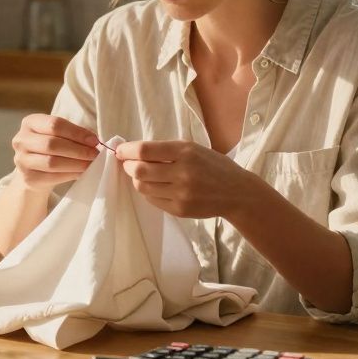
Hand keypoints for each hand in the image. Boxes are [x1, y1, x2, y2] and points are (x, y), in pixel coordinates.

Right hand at [11, 114, 99, 193]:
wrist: (35, 169)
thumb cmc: (52, 146)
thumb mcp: (59, 134)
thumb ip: (74, 134)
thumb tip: (93, 141)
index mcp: (30, 122)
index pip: (55, 124)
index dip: (77, 133)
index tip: (94, 140)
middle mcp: (21, 140)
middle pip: (52, 144)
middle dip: (78, 150)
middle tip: (95, 154)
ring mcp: (22, 160)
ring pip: (52, 162)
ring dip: (76, 164)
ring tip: (90, 164)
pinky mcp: (28, 178)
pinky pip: (52, 177)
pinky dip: (70, 175)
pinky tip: (81, 173)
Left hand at [115, 140, 266, 219]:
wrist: (236, 193)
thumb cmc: (213, 166)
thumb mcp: (193, 149)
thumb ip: (166, 150)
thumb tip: (133, 151)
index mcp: (185, 152)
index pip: (145, 150)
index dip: (127, 150)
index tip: (121, 151)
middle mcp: (183, 172)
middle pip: (139, 170)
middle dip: (128, 166)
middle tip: (128, 164)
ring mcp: (181, 193)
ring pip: (143, 186)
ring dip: (137, 180)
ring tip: (142, 175)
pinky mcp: (180, 209)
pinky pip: (152, 200)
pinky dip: (148, 192)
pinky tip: (155, 186)